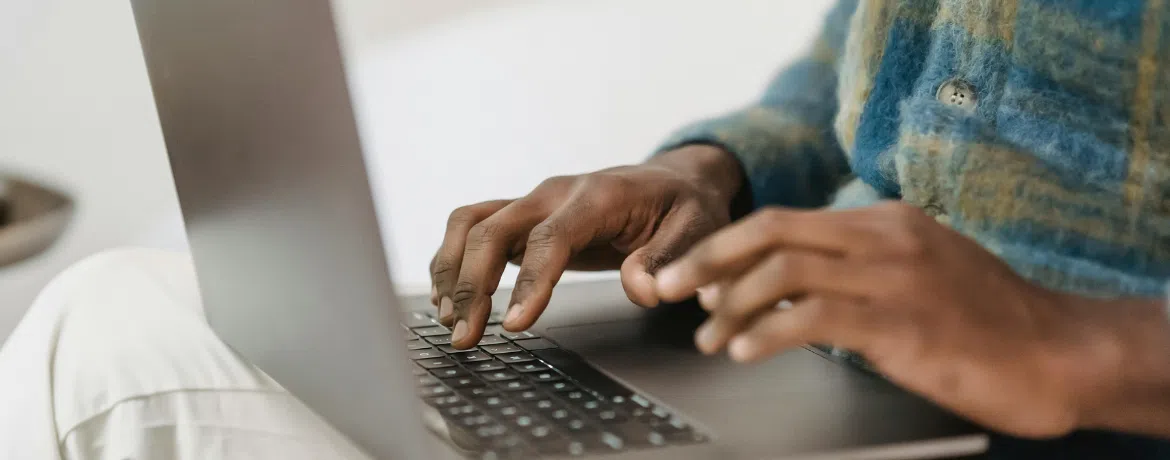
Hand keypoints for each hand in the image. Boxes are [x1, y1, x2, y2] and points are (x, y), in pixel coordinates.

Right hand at [432, 145, 743, 348]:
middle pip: (493, 228)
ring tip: (450, 321)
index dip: (529, 281)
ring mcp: (534, 201)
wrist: (673, 180)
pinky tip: (449, 298)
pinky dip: (453, 260)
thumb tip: (642, 291)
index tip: (513, 325)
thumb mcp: (696, 229)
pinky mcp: (523, 216)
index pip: (551, 237)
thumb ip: (669, 259)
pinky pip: (473, 228)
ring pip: (471, 223)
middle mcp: (556, 192)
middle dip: (472, 284)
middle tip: (466, 336)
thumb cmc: (685, 206)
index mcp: (599, 196)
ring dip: (452, 270)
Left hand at [654, 201, 1127, 437]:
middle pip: (770, 231)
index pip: (784, 220)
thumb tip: (791, 287)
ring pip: (782, 272)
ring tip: (706, 336)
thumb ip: (860, 268)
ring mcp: (892, 276)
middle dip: (708, 259)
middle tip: (666, 290)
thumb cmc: (986, 323)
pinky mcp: (898, 322)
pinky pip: (811, 318)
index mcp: (884, 221)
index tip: (693, 274)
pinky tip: (743, 350)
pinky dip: (764, 333)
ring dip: (729, 304)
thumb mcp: (920, 274)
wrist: (1057, 355)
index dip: (729, 246)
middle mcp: (883, 237)